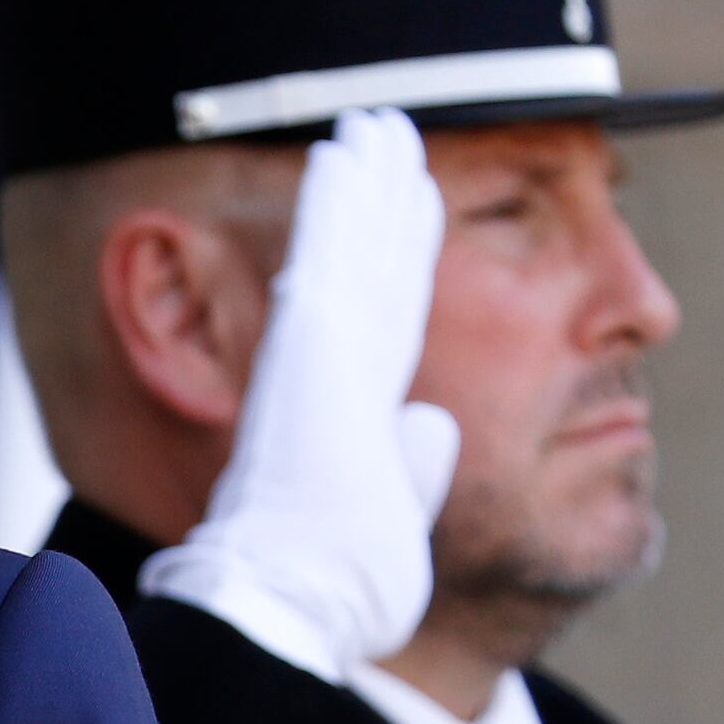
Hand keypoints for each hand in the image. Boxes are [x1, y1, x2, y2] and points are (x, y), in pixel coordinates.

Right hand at [139, 105, 462, 674]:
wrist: (290, 602)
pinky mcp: (310, 344)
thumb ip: (411, 464)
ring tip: (377, 122)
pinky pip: (327, 253)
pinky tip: (346, 147)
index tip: (416, 204)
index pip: (391, 315)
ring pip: (351, 244)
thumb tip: (434, 426)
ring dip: (363, 179)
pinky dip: (336, 199)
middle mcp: (333, 372)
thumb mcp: (392, 515)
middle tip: (389, 135)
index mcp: (354, 412)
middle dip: (381, 198)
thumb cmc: (338, 584)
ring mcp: (318, 354)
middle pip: (371, 263)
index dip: (402, 255)